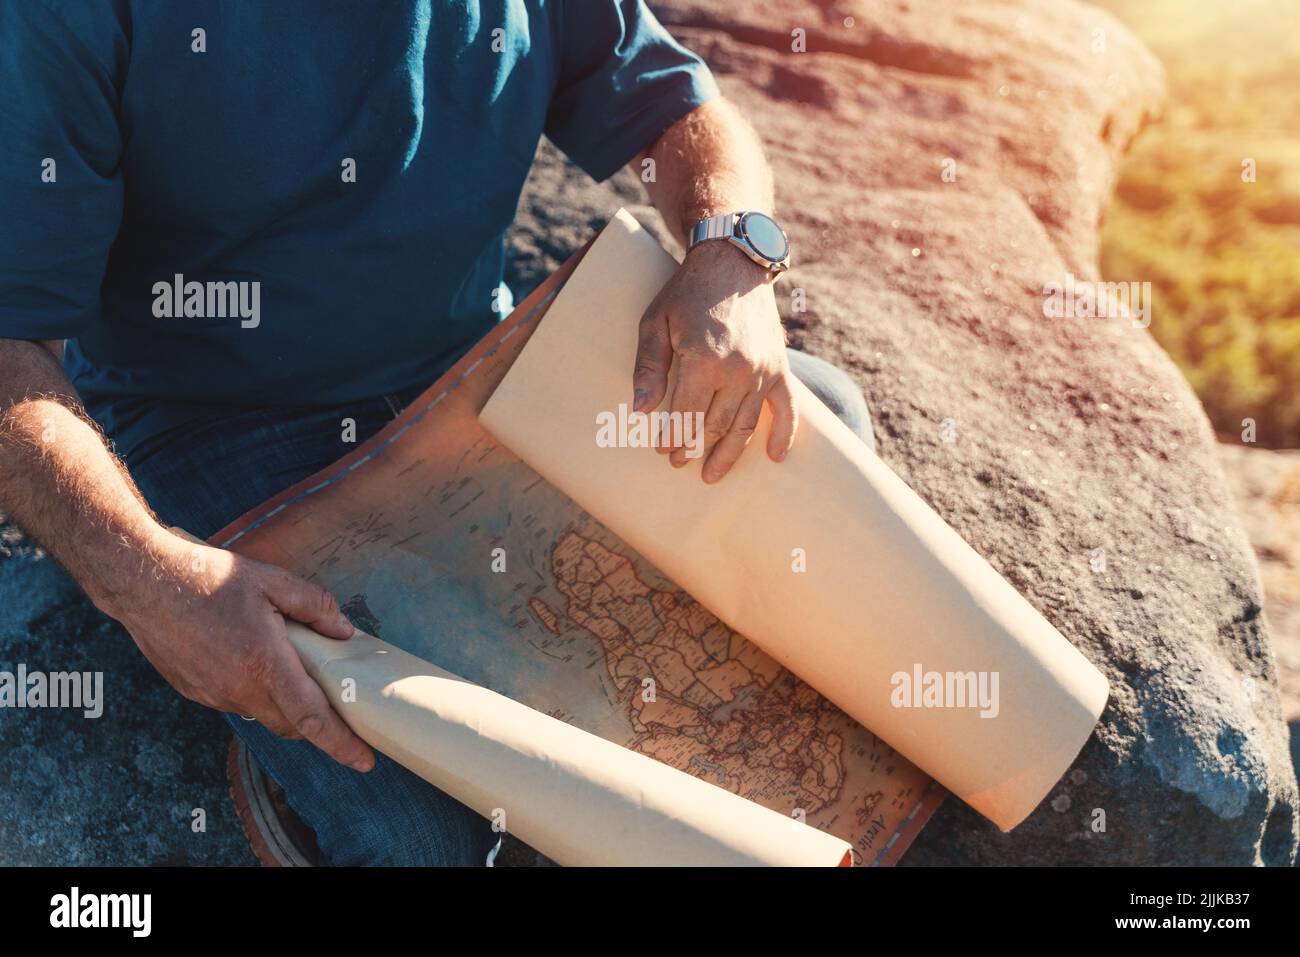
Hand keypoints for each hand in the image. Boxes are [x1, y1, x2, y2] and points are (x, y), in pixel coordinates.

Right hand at [102, 528, 375, 771]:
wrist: (144, 583)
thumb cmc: (207, 577)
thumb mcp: (272, 580)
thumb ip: (315, 605)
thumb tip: (343, 631)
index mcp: (264, 663)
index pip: (311, 718)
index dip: (341, 744)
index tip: (365, 761)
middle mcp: (238, 689)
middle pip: (291, 725)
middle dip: (319, 725)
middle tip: (341, 707)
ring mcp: (213, 695)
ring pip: (263, 715)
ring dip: (285, 705)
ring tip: (298, 673)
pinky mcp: (195, 692)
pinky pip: (238, 703)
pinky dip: (256, 692)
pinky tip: (256, 662)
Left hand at [632, 239, 797, 482]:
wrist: (733, 262)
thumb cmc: (687, 292)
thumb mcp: (655, 322)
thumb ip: (648, 367)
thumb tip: (640, 411)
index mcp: (704, 359)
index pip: (685, 414)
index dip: (671, 437)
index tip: (661, 449)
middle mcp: (738, 370)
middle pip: (715, 425)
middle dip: (694, 449)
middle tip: (679, 462)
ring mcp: (763, 371)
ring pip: (745, 425)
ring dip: (729, 454)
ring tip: (711, 475)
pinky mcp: (779, 367)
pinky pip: (787, 408)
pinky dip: (784, 434)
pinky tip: (775, 457)